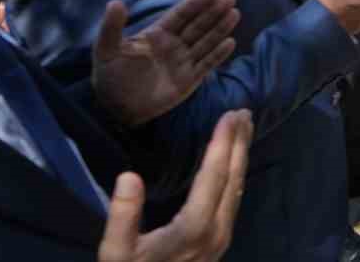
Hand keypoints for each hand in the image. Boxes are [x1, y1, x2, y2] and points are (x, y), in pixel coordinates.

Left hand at [92, 0, 238, 127]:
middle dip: (213, 12)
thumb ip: (112, 27)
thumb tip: (115, 2)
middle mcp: (174, 44)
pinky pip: (207, 64)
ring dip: (220, 28)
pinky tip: (230, 42)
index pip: (180, 15)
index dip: (195, 3)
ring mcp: (183, 61)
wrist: (115, 109)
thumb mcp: (107, 50)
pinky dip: (219, 54)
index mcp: (158, 34)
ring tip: (234, 13)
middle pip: (198, 25)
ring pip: (206, 41)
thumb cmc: (110, 76)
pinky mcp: (189, 79)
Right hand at [98, 110, 250, 261]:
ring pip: (237, 191)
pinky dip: (235, 176)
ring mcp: (220, 240)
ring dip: (240, 158)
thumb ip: (121, 217)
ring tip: (242, 130)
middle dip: (239, 144)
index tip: (230, 115)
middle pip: (233, 180)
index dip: (222, 144)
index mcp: (193, 230)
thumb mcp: (115, 255)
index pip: (213, 177)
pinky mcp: (217, 245)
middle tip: (244, 112)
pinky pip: (233, 202)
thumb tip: (129, 176)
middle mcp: (215, 233)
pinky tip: (232, 166)